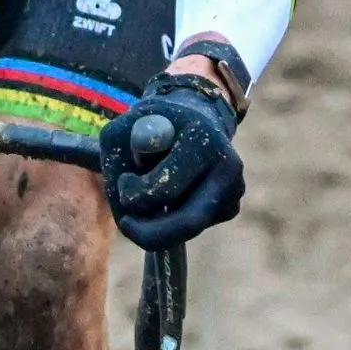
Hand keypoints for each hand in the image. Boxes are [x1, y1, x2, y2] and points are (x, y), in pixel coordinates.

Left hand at [98, 72, 243, 249]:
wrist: (193, 116)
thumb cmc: (151, 124)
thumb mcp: (123, 130)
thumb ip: (116, 165)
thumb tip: (129, 207)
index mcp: (203, 140)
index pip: (166, 188)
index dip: (135, 194)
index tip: (123, 181)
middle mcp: (227, 167)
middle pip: (188, 223)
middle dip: (150, 233)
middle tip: (126, 225)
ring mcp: (234, 190)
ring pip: (189, 229)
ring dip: (158, 221)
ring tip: (151, 189)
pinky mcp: (231, 206)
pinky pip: (195, 227)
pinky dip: (174, 218)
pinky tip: (176, 191)